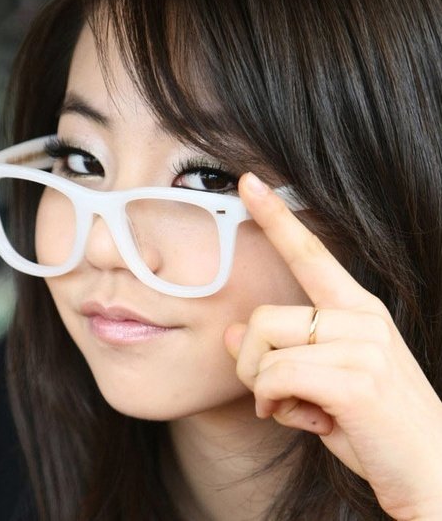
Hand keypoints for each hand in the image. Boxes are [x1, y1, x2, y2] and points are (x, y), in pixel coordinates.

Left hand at [224, 172, 441, 520]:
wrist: (430, 475)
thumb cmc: (372, 426)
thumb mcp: (319, 385)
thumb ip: (279, 354)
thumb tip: (235, 331)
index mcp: (357, 308)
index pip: (310, 252)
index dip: (277, 216)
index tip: (249, 182)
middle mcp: (362, 315)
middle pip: (263, 317)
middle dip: (253, 365)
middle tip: (277, 397)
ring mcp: (363, 344)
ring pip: (264, 347)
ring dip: (264, 390)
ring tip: (299, 410)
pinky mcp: (356, 379)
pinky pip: (277, 377)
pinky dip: (274, 406)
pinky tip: (308, 422)